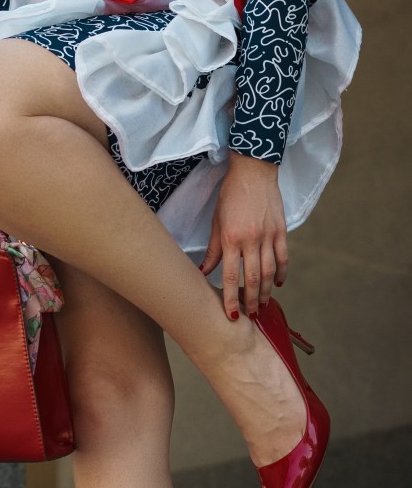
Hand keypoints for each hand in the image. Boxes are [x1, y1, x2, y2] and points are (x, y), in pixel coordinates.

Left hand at [199, 150, 288, 318]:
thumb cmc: (230, 195)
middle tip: (250, 316)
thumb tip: (204, 271)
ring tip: (262, 305)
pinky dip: (281, 273)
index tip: (232, 315)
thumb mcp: (216, 221)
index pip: (231, 276)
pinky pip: (283, 258)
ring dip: (266, 292)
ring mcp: (268, 236)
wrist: (253, 171)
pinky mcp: (281, 231)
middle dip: (251, 301)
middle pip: (253, 279)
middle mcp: (251, 240)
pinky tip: (277, 284)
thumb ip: (213, 249)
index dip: (232, 298)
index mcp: (231, 238)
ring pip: (269, 272)